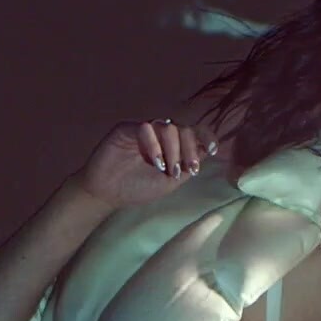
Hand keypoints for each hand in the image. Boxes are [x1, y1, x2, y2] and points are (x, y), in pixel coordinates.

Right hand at [73, 119, 223, 209]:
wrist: (107, 194)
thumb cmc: (137, 189)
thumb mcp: (170, 182)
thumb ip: (187, 166)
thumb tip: (208, 151)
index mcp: (172, 145)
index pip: (193, 133)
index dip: (206, 136)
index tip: (213, 149)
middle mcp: (159, 135)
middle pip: (184, 129)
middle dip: (189, 149)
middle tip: (185, 170)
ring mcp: (143, 130)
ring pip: (168, 126)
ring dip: (174, 149)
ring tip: (168, 170)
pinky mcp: (127, 129)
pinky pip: (146, 128)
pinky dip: (154, 144)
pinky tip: (155, 161)